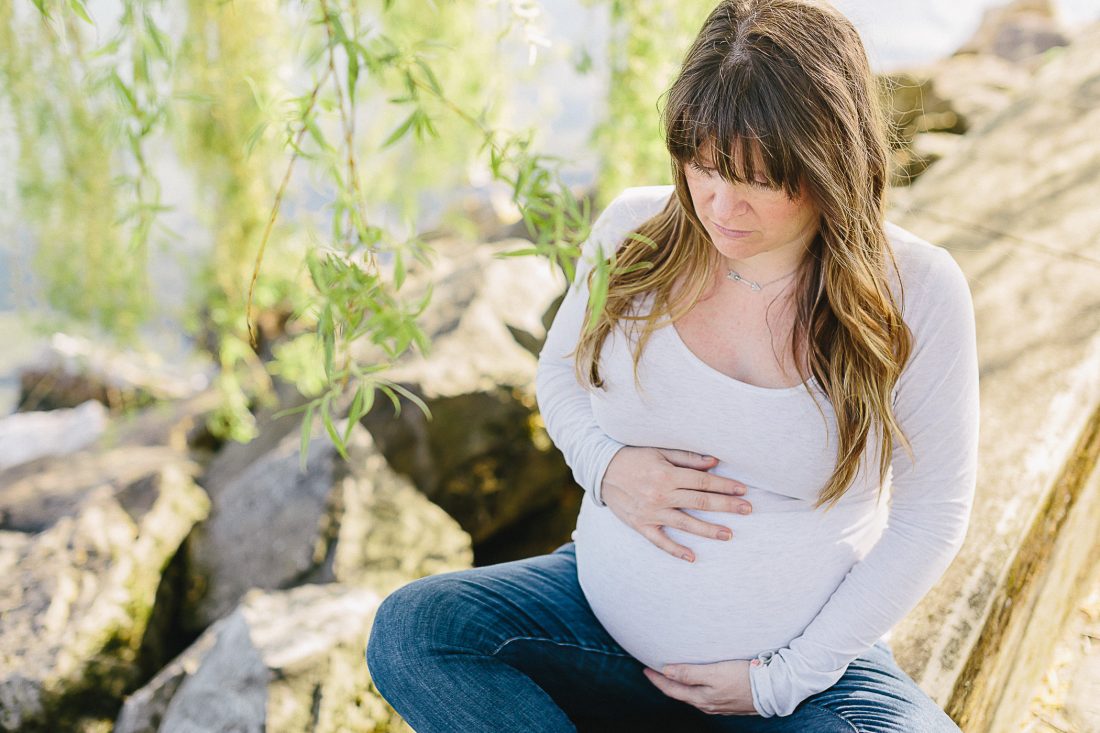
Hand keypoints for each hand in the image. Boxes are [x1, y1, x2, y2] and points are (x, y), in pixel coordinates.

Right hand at [600, 447, 751, 561]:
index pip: (703, 482)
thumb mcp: (659, 451)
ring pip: (685, 524)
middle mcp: (661, 495)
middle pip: (700, 502)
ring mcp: (651, 512)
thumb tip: (715, 462)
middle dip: (726, 506)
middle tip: (747, 510)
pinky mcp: (640, 525)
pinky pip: (660, 541)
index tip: (743, 490)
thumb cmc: (633, 457)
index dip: (725, 486)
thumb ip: (687, 458)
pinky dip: (676, 550)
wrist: (601, 470)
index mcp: (667, 474)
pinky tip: (692, 557)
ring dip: (709, 530)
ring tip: (729, 534)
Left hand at [643, 659, 756, 715]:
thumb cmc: (744, 677)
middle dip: (665, 683)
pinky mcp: (729, 702)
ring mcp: (718, 705)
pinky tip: (697, 684)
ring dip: (679, 687)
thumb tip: (667, 672)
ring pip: (692, 696)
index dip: (657, 680)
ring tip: (671, 676)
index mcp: (702, 698)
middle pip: (680, 695)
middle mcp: (708, 705)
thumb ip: (690, 673)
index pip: (671, 690)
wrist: (773, 688)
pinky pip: (704, 697)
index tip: (645, 668)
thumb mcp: (714, 672)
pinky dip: (694, 689)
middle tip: (653, 671)